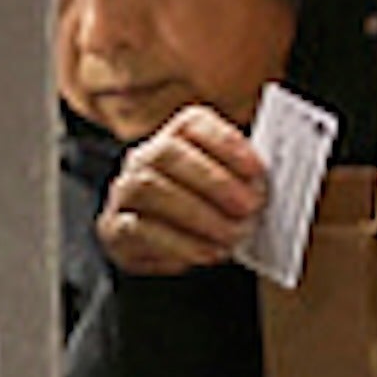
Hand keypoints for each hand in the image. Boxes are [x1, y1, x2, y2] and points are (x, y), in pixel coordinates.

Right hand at [94, 102, 270, 278]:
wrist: (159, 241)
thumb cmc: (206, 206)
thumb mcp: (228, 185)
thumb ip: (243, 179)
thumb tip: (262, 188)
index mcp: (177, 133)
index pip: (195, 124)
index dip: (226, 144)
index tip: (257, 170)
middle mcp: (144, 155)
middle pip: (168, 154)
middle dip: (213, 181)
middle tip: (248, 208)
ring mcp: (124, 190)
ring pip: (150, 190)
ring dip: (197, 215)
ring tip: (231, 236)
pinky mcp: (114, 227)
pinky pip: (139, 229)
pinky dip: (178, 243)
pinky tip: (207, 252)